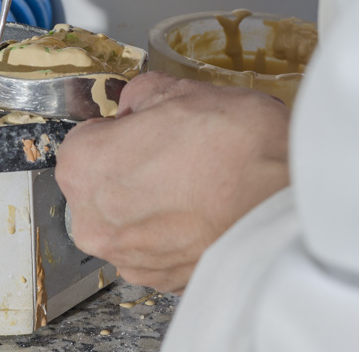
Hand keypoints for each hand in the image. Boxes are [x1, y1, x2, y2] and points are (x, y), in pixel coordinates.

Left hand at [55, 72, 289, 292]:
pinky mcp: (159, 279)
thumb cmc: (234, 144)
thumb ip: (139, 97)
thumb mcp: (178, 92)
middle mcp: (92, 219)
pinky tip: (197, 214)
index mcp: (82, 166)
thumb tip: (134, 104)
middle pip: (96, 186)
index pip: (82, 142)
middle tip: (167, 157)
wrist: (288, 200)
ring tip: (188, 187)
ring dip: (144, 206)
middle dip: (123, 170)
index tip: (136, 130)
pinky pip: (149, 250)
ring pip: (122, 221)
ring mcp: (125, 255)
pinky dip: (166, 235)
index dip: (112, 132)